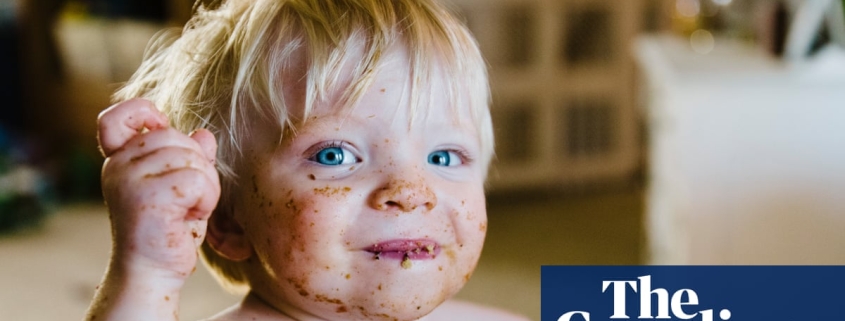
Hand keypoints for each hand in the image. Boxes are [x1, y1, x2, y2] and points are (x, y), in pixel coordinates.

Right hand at [98, 98, 220, 280]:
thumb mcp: (181, 188)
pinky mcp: (147, 196)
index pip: (115, 119)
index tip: (160, 126)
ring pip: (192, 158)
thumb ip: (189, 159)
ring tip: (189, 210)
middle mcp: (118, 166)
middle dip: (198, 164)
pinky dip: (206, 200)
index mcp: (120, 160)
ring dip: (206, 186)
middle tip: (189, 198)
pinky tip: (191, 217)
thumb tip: (204, 134)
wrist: (153, 272)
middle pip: (176, 137)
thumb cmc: (169, 231)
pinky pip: (198, 179)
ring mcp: (129, 180)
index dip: (141, 111)